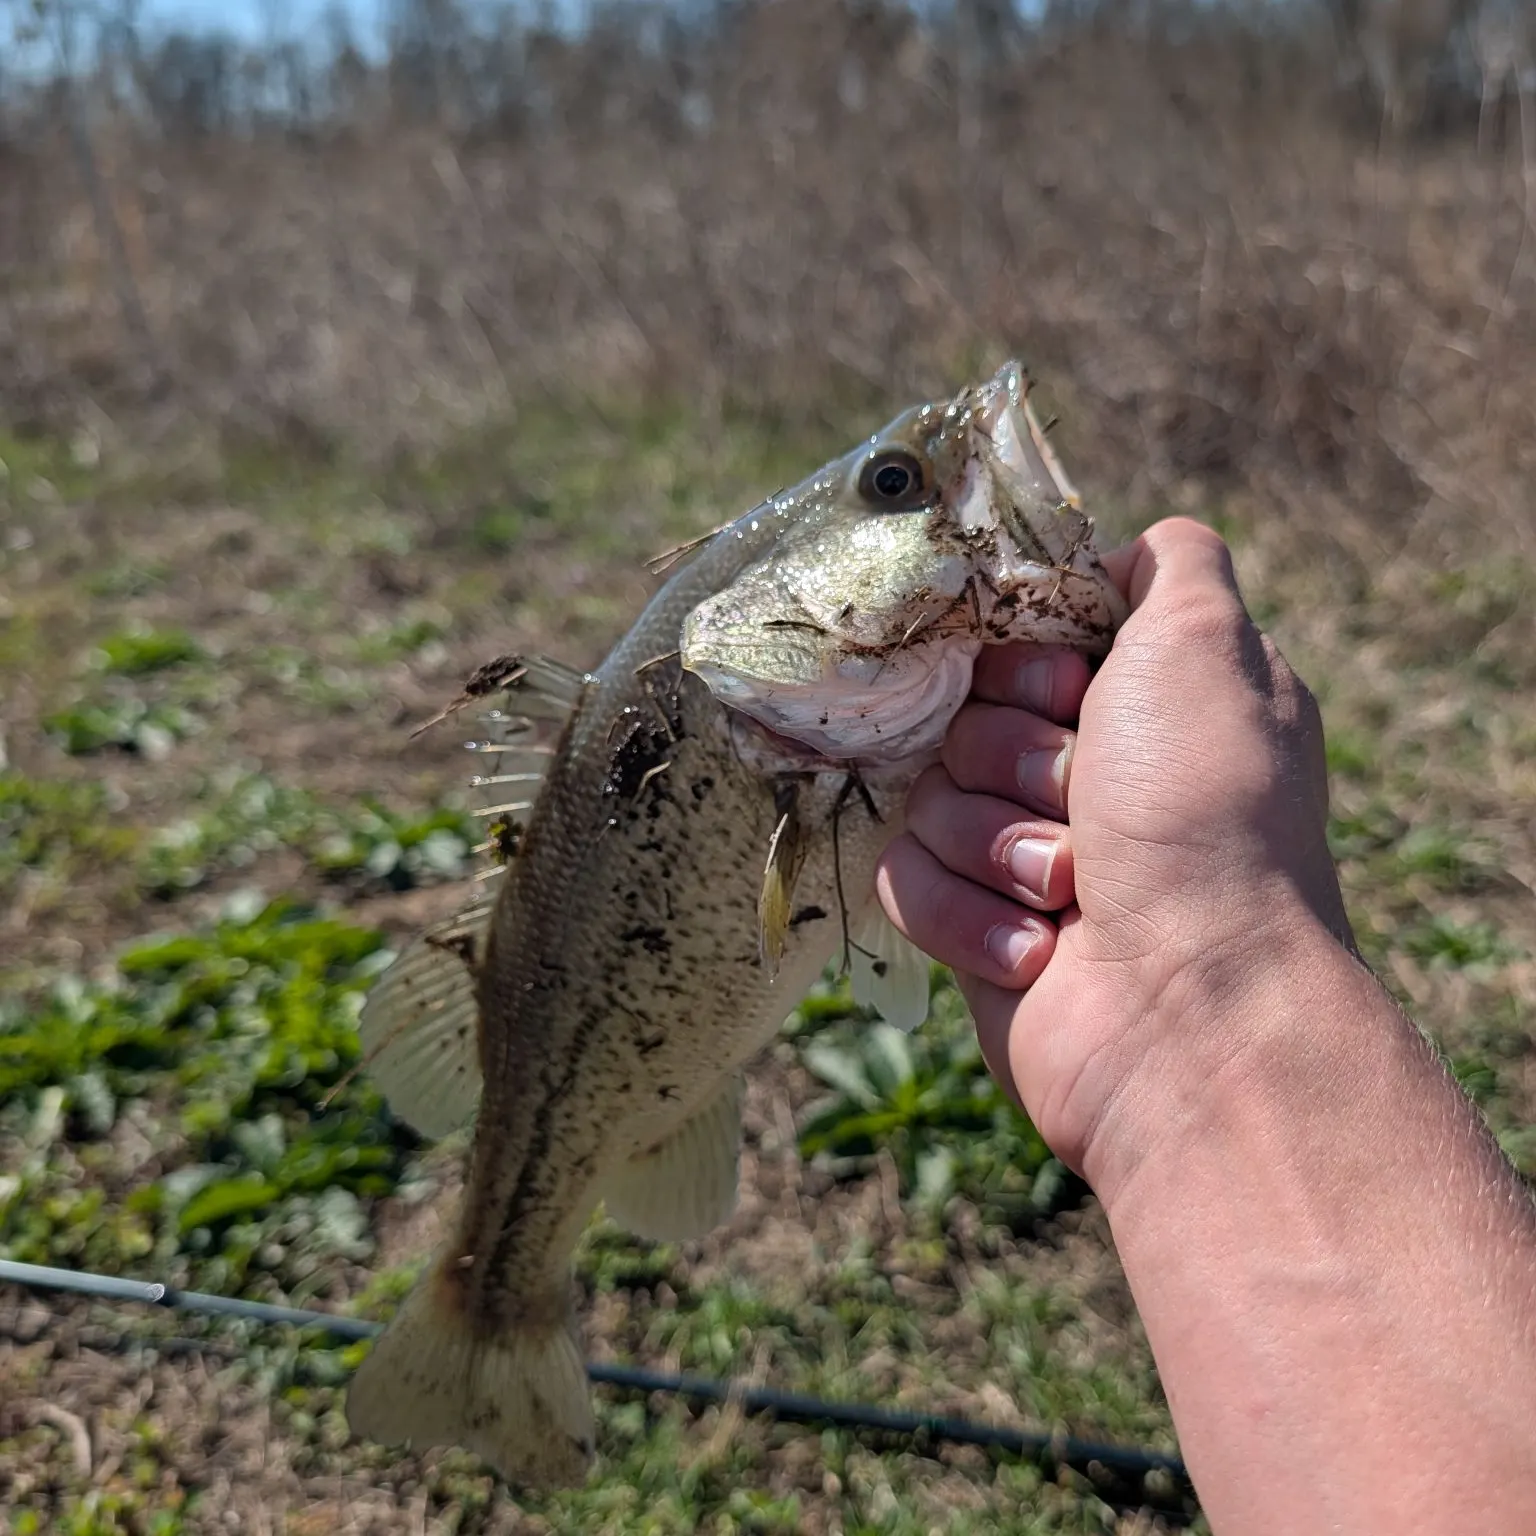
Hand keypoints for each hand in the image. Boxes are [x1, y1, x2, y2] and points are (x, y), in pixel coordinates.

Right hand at [877, 517, 1352, 1193]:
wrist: (1186, 1012)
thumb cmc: (1204, 816)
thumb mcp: (1212, 647)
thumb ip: (1174, 565)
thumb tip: (1126, 553)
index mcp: (1144, 705)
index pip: (1022, 640)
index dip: (1029, 665)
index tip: (1068, 693)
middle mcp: (1089, 774)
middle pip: (965, 713)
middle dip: (1015, 759)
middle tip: (1083, 802)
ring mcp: (1026, 853)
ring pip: (930, 794)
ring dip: (997, 842)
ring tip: (1071, 890)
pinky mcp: (974, 925)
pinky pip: (906, 876)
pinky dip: (968, 912)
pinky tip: (1038, 948)